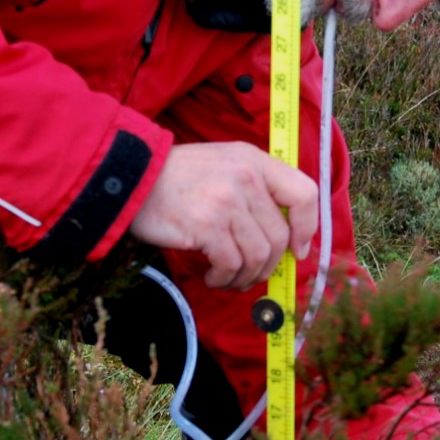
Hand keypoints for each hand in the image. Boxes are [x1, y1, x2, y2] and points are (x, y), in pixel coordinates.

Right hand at [127, 142, 318, 288]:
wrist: (132, 178)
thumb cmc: (178, 178)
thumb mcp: (224, 165)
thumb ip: (255, 190)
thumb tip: (285, 238)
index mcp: (255, 160)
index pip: (304, 193)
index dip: (307, 227)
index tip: (297, 249)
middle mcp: (246, 177)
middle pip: (279, 237)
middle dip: (268, 266)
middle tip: (250, 275)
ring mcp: (227, 201)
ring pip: (258, 256)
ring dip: (245, 277)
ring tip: (227, 277)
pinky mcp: (207, 225)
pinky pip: (231, 265)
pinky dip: (224, 279)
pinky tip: (212, 276)